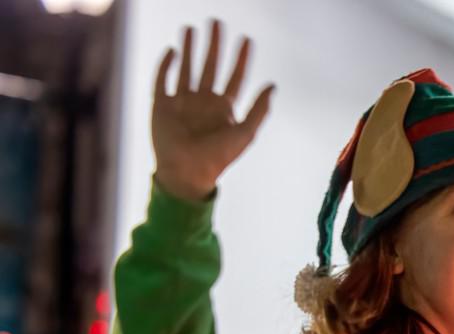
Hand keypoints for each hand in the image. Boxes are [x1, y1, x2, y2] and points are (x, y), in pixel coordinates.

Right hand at [152, 21, 273, 201]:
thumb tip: (273, 85)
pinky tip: (174, 52)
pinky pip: (162, 79)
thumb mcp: (244, 133)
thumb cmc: (218, 157)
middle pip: (211, 66)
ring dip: (190, 48)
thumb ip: (259, 110)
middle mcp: (203, 102)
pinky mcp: (161, 105)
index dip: (242, 59)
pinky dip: (167, 65)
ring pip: (187, 68)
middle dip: (214, 45)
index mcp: (224, 109)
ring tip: (191, 28)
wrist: (186, 173)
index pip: (235, 77)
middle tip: (217, 22)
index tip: (247, 39)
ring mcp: (182, 102)